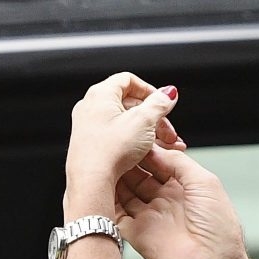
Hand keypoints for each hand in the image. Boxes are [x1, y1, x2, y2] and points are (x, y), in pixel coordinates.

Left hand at [66, 73, 183, 189]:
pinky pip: (118, 136)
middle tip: (169, 133)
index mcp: (100, 94)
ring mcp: (90, 125)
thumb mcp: (143, 122)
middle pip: (130, 103)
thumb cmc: (109, 150)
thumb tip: (168, 93)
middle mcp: (91, 107)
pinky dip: (136, 141)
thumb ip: (159, 104)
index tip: (163, 105)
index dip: (150, 91)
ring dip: (150, 132)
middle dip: (155, 118)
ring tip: (165, 147)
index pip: (129, 80)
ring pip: (126, 122)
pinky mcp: (92, 143)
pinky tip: (148, 154)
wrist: (91, 179)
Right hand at [115, 146, 258, 258]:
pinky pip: (115, 213)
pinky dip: (105, 200)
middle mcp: (166, 201)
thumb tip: (156, 150)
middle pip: (140, 175)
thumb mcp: (204, 182)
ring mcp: (150, 216)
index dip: (146, 150)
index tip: (132, 137)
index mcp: (185, 189)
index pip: (160, 163)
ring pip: (125, 191)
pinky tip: (97, 184)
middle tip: (113, 146)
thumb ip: (178, 162)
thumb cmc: (217, 226)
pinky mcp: (135, 233)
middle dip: (127, 161)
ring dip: (114, 177)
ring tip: (102, 159)